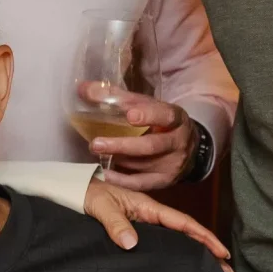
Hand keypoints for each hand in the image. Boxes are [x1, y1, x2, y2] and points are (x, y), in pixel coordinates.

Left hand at [81, 178, 231, 271]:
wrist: (70, 190)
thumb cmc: (86, 194)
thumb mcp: (100, 207)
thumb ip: (115, 223)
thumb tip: (132, 244)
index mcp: (147, 207)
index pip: (183, 223)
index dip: (204, 237)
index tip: (222, 253)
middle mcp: (149, 216)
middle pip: (185, 234)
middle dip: (207, 251)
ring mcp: (143, 224)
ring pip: (175, 240)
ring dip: (194, 254)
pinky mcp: (134, 231)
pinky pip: (161, 243)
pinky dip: (176, 254)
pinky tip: (181, 267)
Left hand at [86, 93, 200, 189]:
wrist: (188, 149)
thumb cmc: (161, 123)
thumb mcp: (147, 106)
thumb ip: (118, 97)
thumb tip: (83, 88)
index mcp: (175, 119)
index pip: (165, 115)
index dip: (149, 115)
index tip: (130, 115)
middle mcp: (177, 142)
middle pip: (150, 146)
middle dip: (122, 145)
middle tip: (96, 143)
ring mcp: (172, 164)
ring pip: (143, 165)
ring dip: (118, 159)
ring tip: (97, 152)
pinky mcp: (164, 181)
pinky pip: (140, 183)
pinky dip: (121, 180)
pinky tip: (105, 173)